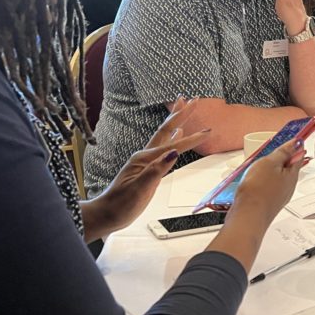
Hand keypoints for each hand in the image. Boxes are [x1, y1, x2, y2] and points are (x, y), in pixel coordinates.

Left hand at [89, 98, 209, 236]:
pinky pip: (164, 148)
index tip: (208, 131)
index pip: (173, 145)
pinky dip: (172, 139)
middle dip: (181, 114)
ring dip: (176, 121)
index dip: (192, 138)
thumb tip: (174, 153)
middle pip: (167, 130)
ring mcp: (146, 162)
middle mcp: (145, 156)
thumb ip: (156, 170)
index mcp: (144, 159)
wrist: (106, 215)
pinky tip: (176, 136)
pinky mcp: (148, 169)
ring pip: (165, 136)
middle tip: (194, 99)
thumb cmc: (120, 205)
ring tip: (184, 108)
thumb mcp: (138, 189)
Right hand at [206, 139, 307, 271]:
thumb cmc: (258, 190)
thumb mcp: (270, 163)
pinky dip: (264, 180)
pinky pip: (269, 187)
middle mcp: (288, 187)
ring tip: (261, 163)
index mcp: (292, 175)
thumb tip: (297, 143)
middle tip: (276, 149)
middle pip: (288, 167)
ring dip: (272, 170)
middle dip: (282, 158)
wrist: (247, 217)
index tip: (296, 139)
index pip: (299, 156)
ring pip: (278, 178)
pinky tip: (254, 180)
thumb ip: (283, 152)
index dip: (297, 146)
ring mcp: (278, 196)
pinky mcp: (268, 203)